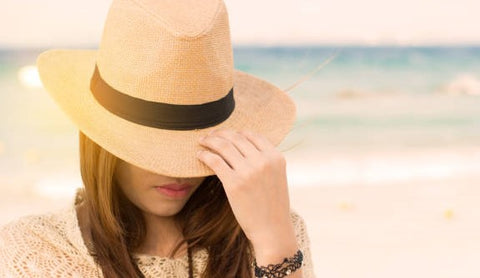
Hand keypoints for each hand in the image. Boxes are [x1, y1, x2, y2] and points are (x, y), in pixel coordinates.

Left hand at [197, 128, 297, 259]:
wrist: (272, 230)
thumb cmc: (272, 206)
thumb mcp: (277, 177)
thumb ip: (265, 161)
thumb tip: (245, 148)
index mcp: (276, 157)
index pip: (253, 135)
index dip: (237, 132)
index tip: (226, 134)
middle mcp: (263, 161)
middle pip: (236, 138)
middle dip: (220, 134)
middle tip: (210, 135)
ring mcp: (248, 171)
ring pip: (224, 146)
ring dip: (210, 140)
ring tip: (202, 141)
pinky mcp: (234, 183)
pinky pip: (215, 161)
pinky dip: (205, 154)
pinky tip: (199, 155)